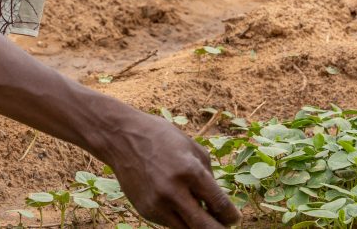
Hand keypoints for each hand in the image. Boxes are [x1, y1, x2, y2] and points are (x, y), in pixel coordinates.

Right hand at [104, 113, 240, 227]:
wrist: (121, 138)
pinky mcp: (145, 211)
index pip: (219, 205)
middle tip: (224, 227)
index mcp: (190, 171)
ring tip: (204, 217)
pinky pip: (170, 223)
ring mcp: (157, 204)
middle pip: (205, 228)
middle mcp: (173, 191)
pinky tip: (181, 207)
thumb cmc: (161, 137)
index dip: (231, 216)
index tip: (234, 218)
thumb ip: (208, 176)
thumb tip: (217, 204)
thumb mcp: (192, 148)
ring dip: (198, 227)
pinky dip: (180, 219)